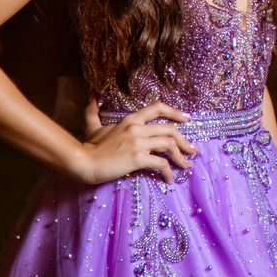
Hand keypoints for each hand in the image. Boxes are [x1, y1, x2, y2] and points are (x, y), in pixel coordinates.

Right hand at [72, 98, 198, 184]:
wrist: (83, 162)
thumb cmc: (89, 146)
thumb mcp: (93, 126)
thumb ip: (93, 112)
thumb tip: (92, 97)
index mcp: (131, 119)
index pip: (158, 108)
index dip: (175, 112)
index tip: (187, 118)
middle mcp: (137, 128)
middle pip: (170, 129)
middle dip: (185, 140)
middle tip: (193, 149)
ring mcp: (138, 142)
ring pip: (169, 145)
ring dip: (181, 156)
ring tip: (186, 165)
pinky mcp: (138, 158)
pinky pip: (161, 163)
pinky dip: (169, 171)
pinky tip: (170, 179)